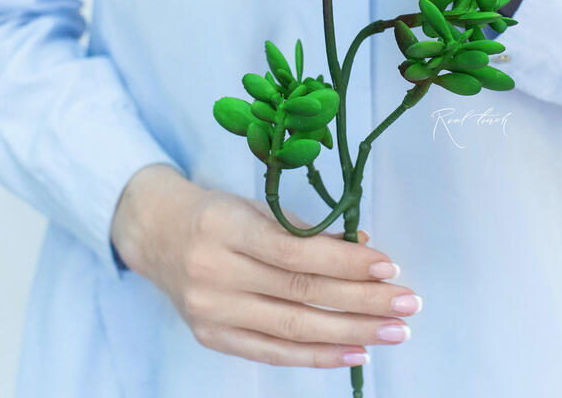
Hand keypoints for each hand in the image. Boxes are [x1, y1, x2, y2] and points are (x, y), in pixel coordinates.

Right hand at [111, 164, 420, 368]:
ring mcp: (211, 310)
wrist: (155, 233)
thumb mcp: (256, 206)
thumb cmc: (217, 214)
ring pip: (292, 328)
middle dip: (361, 302)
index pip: (295, 251)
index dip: (345, 262)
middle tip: (406, 304)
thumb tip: (364, 248)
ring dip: (351, 333)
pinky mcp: (211, 337)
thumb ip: (307, 229)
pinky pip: (273, 352)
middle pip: (300, 293)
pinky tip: (354, 352)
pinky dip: (318, 355)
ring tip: (392, 332)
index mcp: (225, 226)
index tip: (388, 266)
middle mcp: (213, 271)